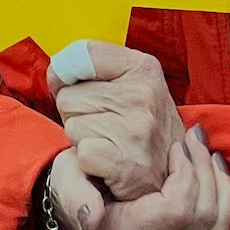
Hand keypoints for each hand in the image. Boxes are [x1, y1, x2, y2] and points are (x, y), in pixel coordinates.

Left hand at [47, 42, 184, 198]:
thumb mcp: (131, 82)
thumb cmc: (140, 123)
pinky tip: (109, 161)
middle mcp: (143, 94)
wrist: (172, 175)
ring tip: (109, 142)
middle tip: (105, 124)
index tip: (85, 89)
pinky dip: (88, 162)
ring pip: (71, 126)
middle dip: (78, 113)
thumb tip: (56, 73)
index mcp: (144, 68)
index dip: (71, 75)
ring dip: (83, 138)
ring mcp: (137, 129)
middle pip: (68, 96)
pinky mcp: (126, 163)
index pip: (82, 54)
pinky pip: (81, 154)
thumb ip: (92, 66)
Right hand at [47, 127, 229, 229]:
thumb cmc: (75, 187)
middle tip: (194, 139)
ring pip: (217, 226)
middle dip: (206, 171)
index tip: (176, 147)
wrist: (80, 203)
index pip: (178, 209)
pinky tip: (215, 173)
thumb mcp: (67, 184)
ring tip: (208, 152)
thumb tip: (91, 218)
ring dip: (220, 183)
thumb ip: (76, 197)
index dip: (186, 176)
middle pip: (205, 217)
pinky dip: (224, 200)